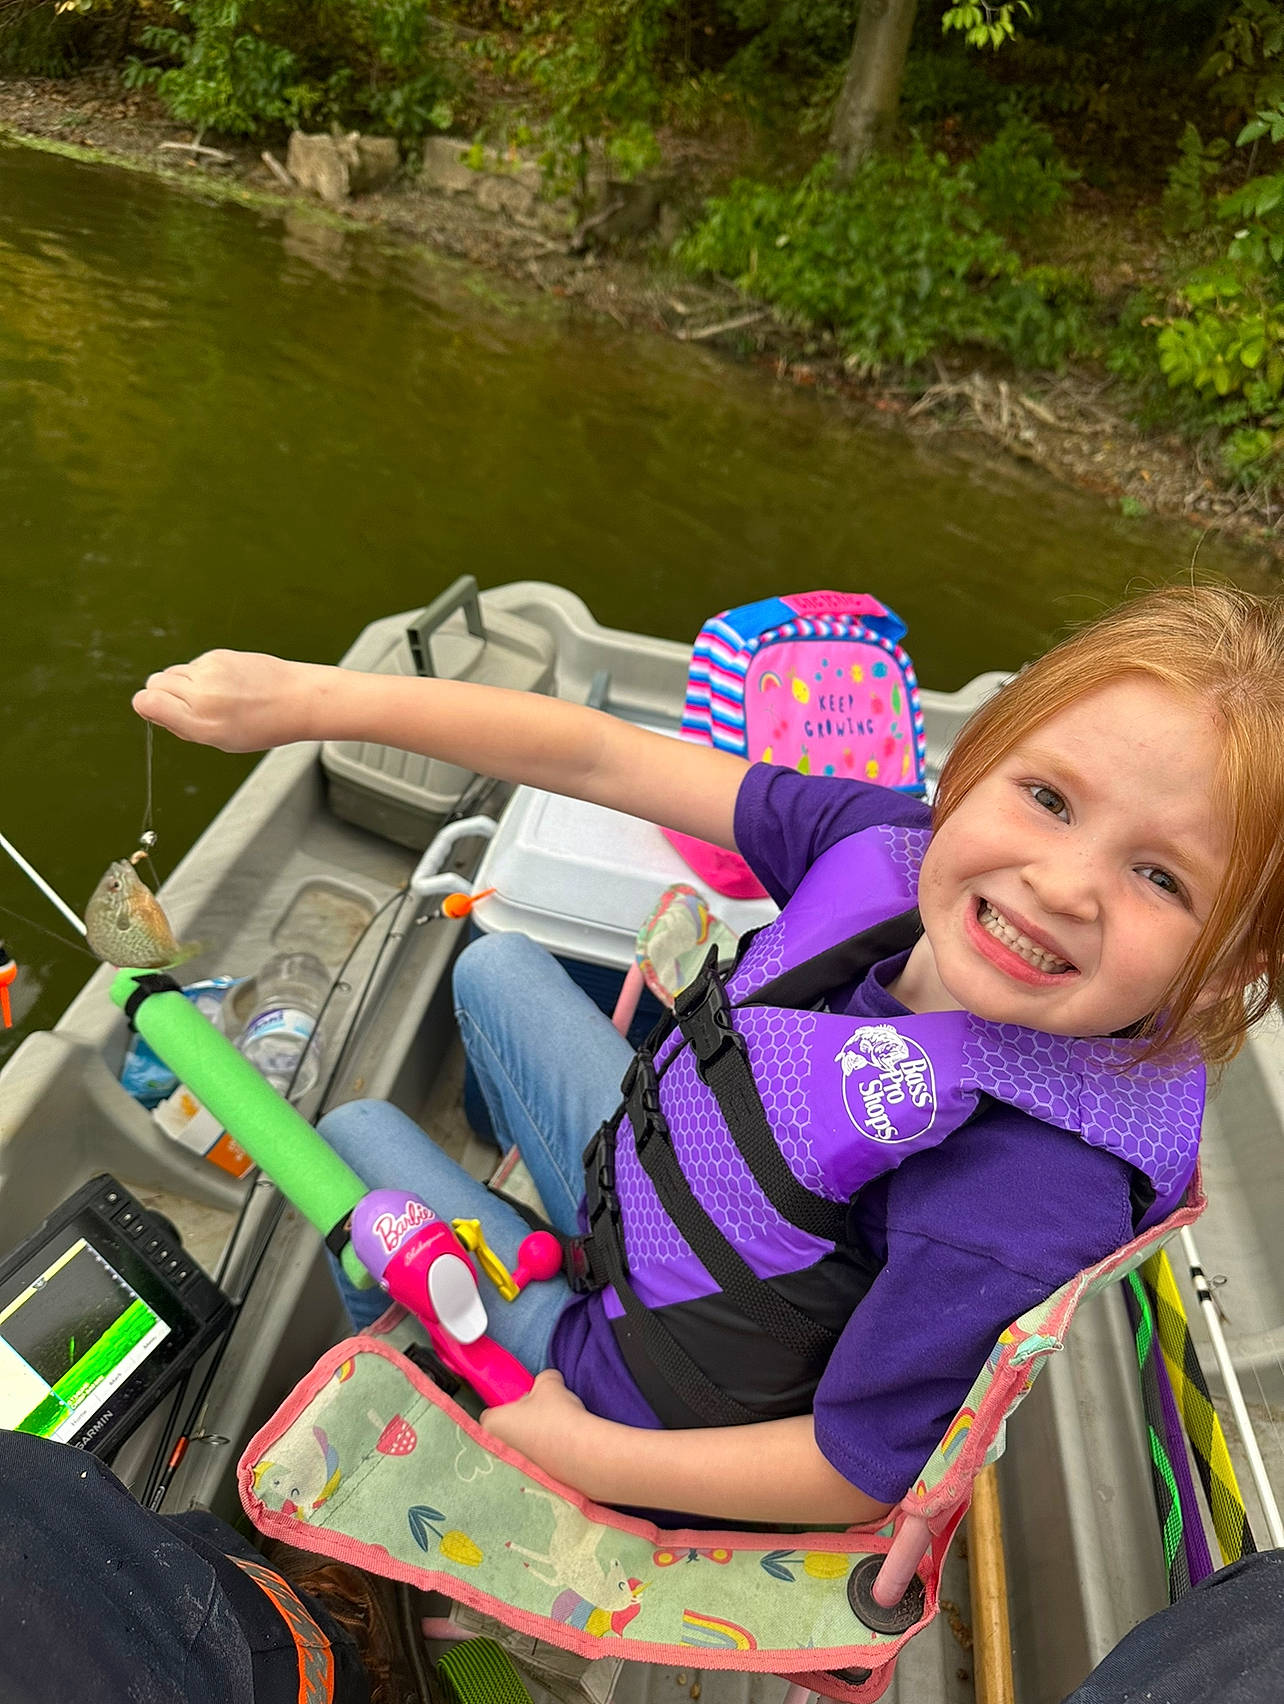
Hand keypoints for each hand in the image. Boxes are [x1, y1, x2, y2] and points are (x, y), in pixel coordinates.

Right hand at [133, 650, 322, 751]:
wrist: (297, 698)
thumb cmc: (261, 725)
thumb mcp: (220, 740)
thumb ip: (182, 725)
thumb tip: (150, 707)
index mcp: (200, 723)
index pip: (145, 702)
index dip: (147, 706)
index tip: (160, 712)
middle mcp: (202, 694)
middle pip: (154, 683)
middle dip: (164, 695)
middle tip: (190, 707)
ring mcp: (209, 670)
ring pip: (172, 672)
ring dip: (182, 684)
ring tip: (212, 697)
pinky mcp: (218, 655)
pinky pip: (193, 664)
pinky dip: (201, 674)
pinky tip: (226, 684)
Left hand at [479, 1370, 596, 1481]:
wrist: (579, 1453)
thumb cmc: (555, 1417)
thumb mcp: (549, 1383)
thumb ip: (542, 1379)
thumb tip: (546, 1382)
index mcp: (491, 1425)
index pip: (491, 1411)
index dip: (508, 1403)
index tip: (524, 1400)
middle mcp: (496, 1450)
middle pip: (506, 1428)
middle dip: (522, 1421)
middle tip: (541, 1411)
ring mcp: (515, 1467)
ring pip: (522, 1445)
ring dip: (536, 1436)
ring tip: (556, 1427)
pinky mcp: (534, 1478)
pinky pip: (537, 1458)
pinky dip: (547, 1450)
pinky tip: (563, 1442)